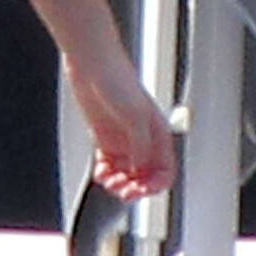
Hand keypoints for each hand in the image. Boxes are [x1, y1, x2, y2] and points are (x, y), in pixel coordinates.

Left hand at [65, 56, 177, 201]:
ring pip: (126, 173)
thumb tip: (140, 169)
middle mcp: (142, 139)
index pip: (165, 169)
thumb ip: (140, 145)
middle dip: (135, 187)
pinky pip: (108, 164)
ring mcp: (122, 139)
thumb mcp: (135, 115)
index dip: (156, 184)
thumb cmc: (117, 79)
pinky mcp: (103, 137)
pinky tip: (100, 172)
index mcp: (157, 133)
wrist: (91, 63)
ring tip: (109, 182)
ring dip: (118, 182)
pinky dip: (104, 173)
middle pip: (145, 175)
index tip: (142, 190)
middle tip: (123, 191)